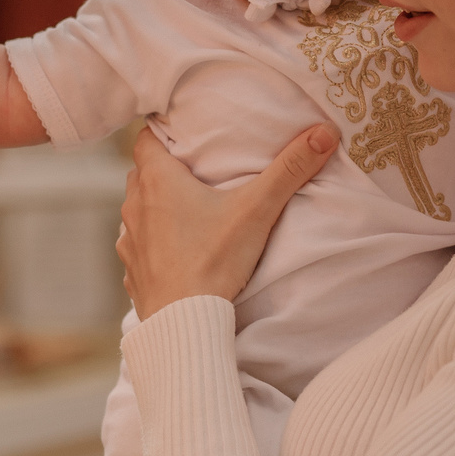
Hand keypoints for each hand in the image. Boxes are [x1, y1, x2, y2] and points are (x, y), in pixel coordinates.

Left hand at [117, 125, 335, 318]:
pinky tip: (175, 251)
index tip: (182, 132)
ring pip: (137, 210)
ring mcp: (129, 241)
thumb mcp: (257, 211)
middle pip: (142, 173)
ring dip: (156, 207)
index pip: (144, 139)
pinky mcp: (132, 272)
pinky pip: (138, 247)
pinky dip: (153, 243)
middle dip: (163, 169)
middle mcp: (135, 206)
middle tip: (193, 170)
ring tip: (186, 210)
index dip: (160, 132)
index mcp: (157, 181)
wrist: (183, 322)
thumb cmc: (214, 262)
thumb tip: (324, 133)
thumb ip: (290, 170)